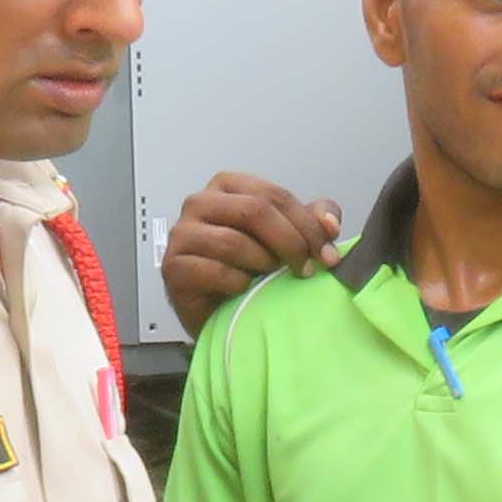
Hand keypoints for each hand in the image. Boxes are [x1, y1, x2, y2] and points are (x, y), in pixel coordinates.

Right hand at [161, 171, 343, 323]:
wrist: (219, 313)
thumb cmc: (249, 271)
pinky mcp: (173, 267)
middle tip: (307, 269)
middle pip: (254, 210)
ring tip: (273, 278)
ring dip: (263, 263)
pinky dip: (238, 282)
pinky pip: (214, 270)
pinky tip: (246, 290)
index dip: (307, 224)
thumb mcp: (286, 240)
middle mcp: (200, 203)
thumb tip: (329, 222)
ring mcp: (182, 234)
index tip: (328, 255)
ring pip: (233, 241)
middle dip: (290, 241)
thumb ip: (311, 222)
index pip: (274, 196)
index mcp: (228, 187)